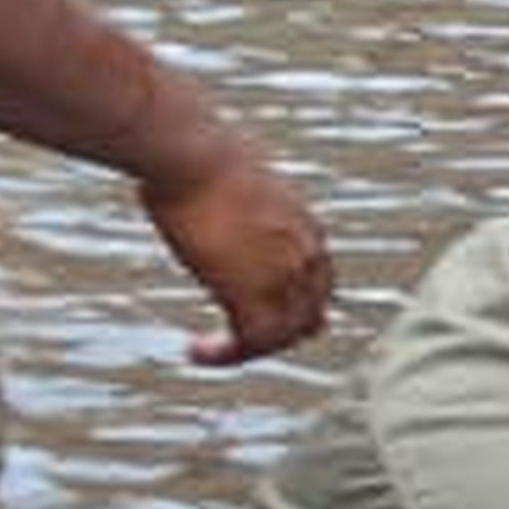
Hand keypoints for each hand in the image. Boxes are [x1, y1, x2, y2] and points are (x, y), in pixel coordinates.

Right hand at [135, 128, 335, 363]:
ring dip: (245, 349)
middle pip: (308, 317)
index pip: (317, 283)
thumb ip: (239, 200)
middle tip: (235, 344)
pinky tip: (195, 351)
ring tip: (207, 351)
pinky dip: (226, 355)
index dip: (294, 306)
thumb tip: (210, 185)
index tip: (262, 315)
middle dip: (275, 335)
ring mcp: (284, 276)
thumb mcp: (234, 177)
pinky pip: (250, 343)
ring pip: (281, 336)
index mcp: (306, 226)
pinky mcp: (253, 293)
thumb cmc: (198, 153)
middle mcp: (306, 254)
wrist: (191, 153)